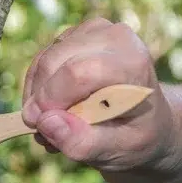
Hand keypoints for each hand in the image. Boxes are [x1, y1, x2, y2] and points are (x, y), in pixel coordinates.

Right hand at [22, 18, 177, 173]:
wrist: (145, 118)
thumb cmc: (133, 135)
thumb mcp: (116, 151)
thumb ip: (82, 143)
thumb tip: (45, 122)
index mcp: (133, 65)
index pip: (77, 72)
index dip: (50, 99)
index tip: (40, 126)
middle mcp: (114, 38)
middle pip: (52, 63)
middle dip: (39, 101)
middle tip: (47, 133)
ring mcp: (93, 31)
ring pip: (41, 62)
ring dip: (36, 98)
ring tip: (55, 123)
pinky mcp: (75, 34)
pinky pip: (39, 61)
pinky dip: (37, 88)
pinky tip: (53, 107)